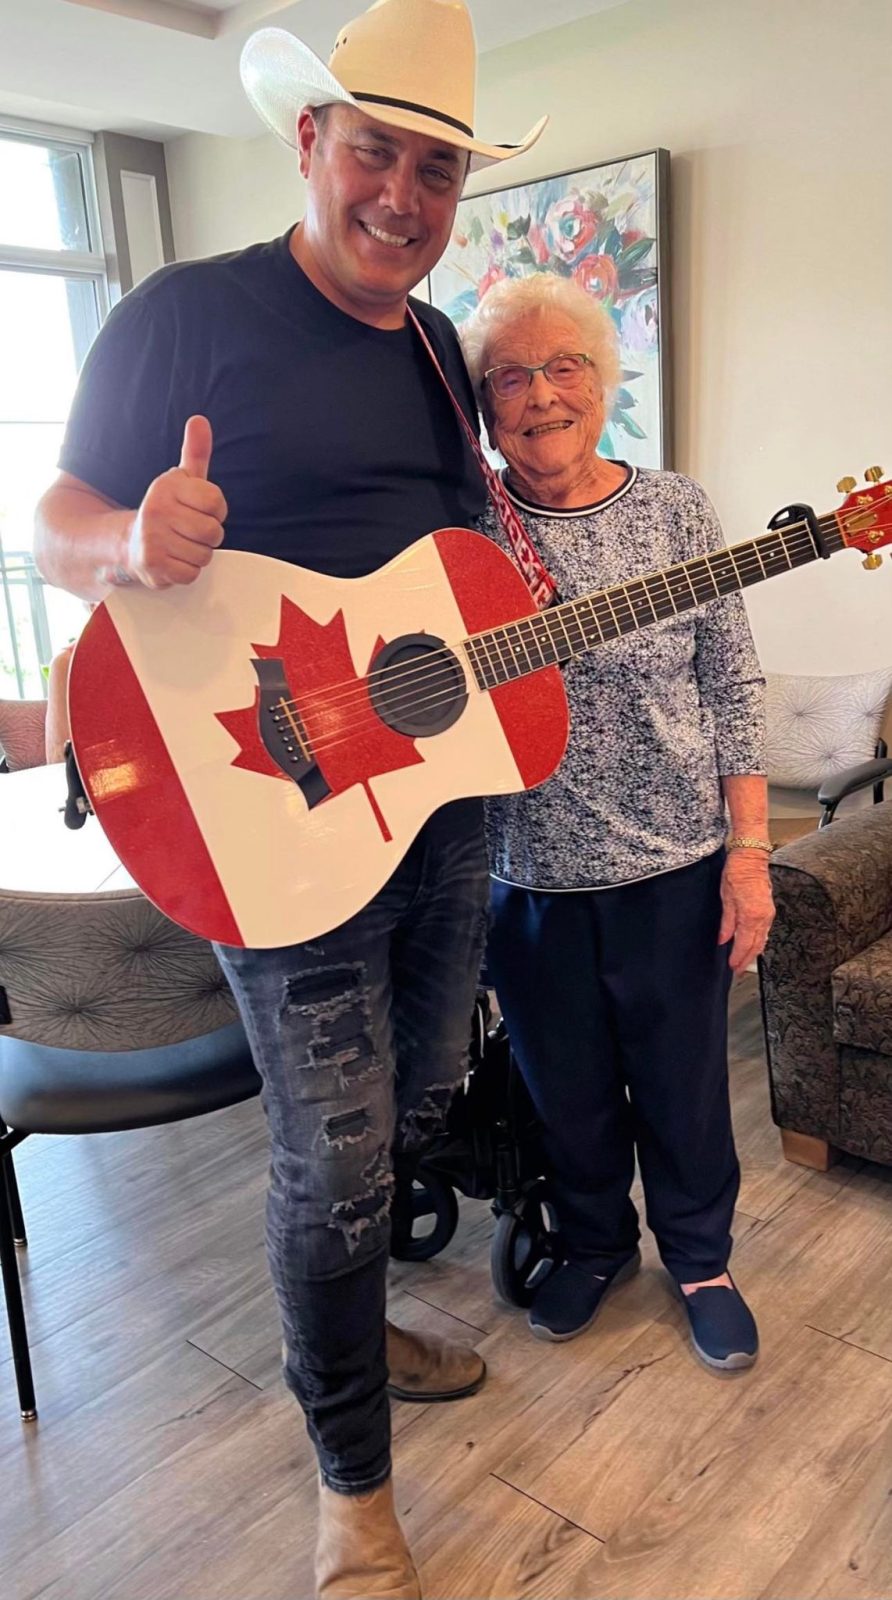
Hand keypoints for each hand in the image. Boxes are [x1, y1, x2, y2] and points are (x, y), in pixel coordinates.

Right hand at [125, 416, 226, 587]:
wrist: (129, 543)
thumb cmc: (166, 511)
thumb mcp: (181, 479)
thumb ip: (195, 452)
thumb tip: (200, 421)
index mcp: (167, 487)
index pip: (216, 503)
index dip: (216, 511)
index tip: (201, 510)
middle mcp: (157, 510)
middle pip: (213, 532)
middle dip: (207, 535)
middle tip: (190, 531)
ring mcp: (153, 539)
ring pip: (204, 555)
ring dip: (197, 554)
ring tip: (180, 545)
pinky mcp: (153, 565)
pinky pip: (191, 573)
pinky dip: (187, 571)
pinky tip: (174, 560)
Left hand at [718, 850, 774, 971]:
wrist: (751, 858)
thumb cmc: (736, 873)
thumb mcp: (726, 899)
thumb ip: (726, 923)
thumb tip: (723, 940)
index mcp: (751, 916)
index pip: (744, 944)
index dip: (738, 958)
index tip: (732, 967)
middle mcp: (763, 917)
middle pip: (756, 946)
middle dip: (747, 960)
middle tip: (738, 970)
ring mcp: (768, 914)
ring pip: (762, 940)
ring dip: (753, 953)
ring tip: (744, 962)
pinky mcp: (769, 910)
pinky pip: (765, 931)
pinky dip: (759, 942)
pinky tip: (753, 945)